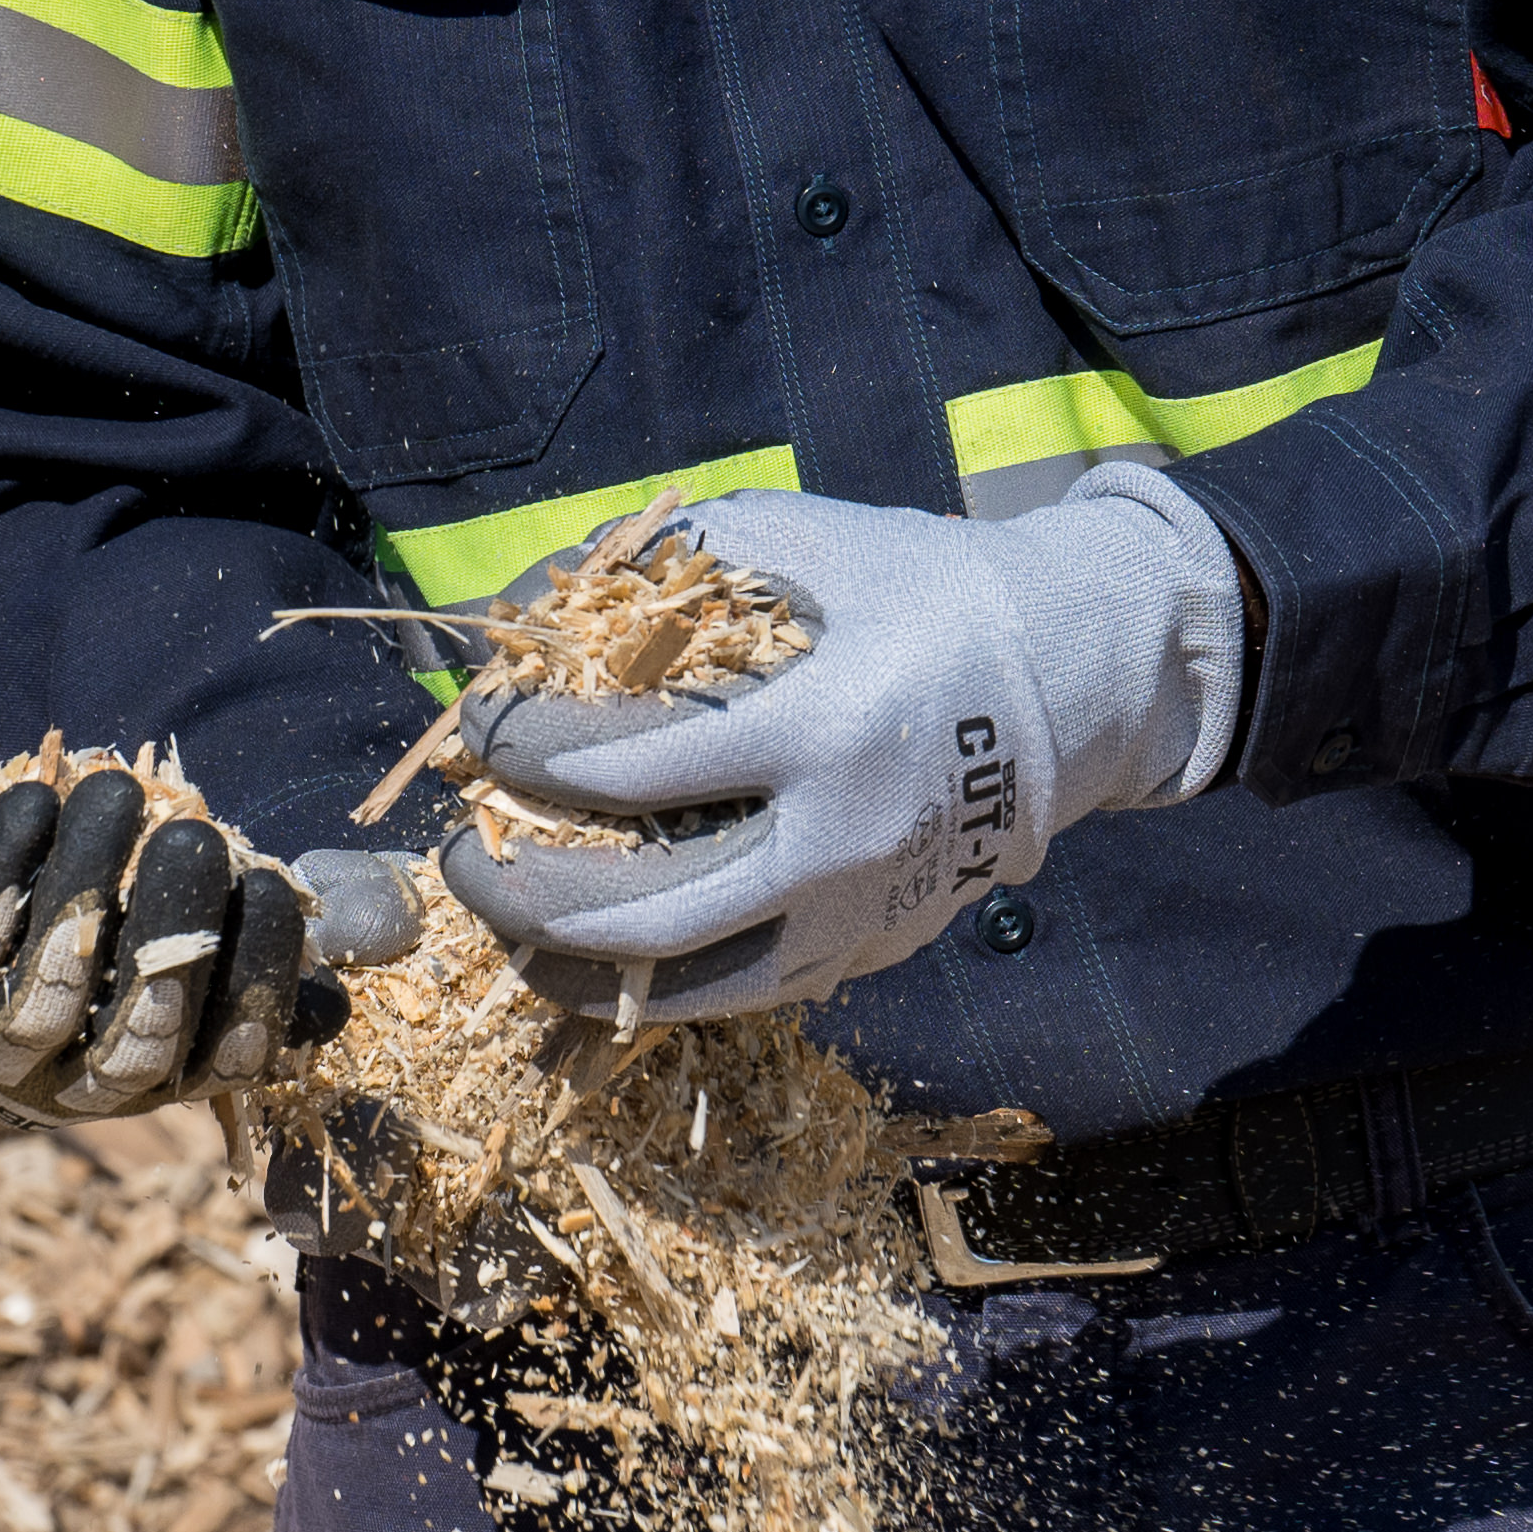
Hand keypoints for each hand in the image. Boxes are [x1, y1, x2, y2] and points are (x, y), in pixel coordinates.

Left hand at [0, 764, 388, 1117]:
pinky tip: (36, 800)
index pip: (224, 1059)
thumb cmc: (59, 946)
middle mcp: (68, 1087)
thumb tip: (333, 994)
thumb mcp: (145, 967)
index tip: (271, 884)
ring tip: (118, 791)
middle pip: (136, 1039)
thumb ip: (230, 968)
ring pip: (46, 993)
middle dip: (174, 936)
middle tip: (195, 837)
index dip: (257, 982)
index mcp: (146, 1078)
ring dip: (88, 884)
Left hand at [435, 479, 1245, 1026]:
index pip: (626, 768)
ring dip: (569, 964)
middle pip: (640, 911)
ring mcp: (861, 914)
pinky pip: (737, 995)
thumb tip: (516, 607)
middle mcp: (840, 840)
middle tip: (461, 853)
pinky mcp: (872, 952)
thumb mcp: (795, 536)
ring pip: (685, 986)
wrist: (1072, 678)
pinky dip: (647, 989)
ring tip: (502, 922)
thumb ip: (654, 561)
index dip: (522, 753)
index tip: (476, 731)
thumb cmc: (915, 588)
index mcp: (821, 724)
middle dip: (519, 889)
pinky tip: (583, 959)